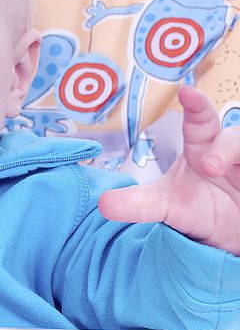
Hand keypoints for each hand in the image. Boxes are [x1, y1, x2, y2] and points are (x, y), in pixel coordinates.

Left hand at [98, 86, 239, 254]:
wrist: (229, 237)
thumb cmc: (198, 209)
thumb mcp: (167, 208)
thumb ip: (137, 205)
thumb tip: (104, 204)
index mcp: (204, 148)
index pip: (200, 121)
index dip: (196, 105)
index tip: (187, 92)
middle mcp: (232, 151)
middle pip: (236, 137)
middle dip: (227, 148)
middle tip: (211, 166)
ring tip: (221, 170)